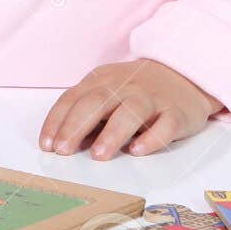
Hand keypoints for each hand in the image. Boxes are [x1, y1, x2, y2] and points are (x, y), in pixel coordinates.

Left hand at [39, 59, 221, 160]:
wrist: (183, 74)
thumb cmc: (135, 90)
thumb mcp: (107, 92)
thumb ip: (86, 113)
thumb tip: (63, 143)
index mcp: (102, 80)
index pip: (73, 98)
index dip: (57, 121)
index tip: (47, 145)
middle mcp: (125, 86)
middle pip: (97, 102)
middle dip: (77, 126)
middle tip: (64, 151)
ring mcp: (152, 98)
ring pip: (131, 112)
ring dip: (112, 133)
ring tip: (98, 155)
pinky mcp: (176, 113)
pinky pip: (165, 125)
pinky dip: (151, 138)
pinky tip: (137, 151)